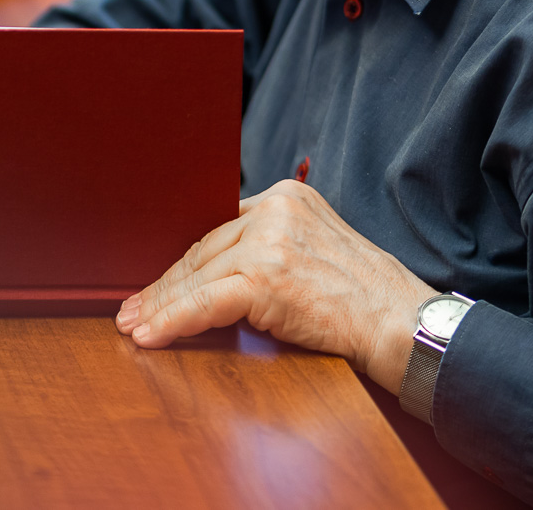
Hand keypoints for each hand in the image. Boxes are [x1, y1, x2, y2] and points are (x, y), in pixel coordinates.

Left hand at [115, 179, 434, 392]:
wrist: (398, 320)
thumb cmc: (365, 297)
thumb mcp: (318, 247)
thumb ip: (275, 245)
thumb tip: (220, 271)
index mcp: (286, 196)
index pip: (220, 228)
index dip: (186, 260)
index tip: (160, 281)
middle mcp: (274, 209)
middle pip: (203, 249)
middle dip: (165, 284)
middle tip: (134, 308)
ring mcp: (269, 241)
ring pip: (197, 275)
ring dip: (160, 305)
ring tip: (134, 326)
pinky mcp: (265, 277)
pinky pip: (205, 302)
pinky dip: (173, 321)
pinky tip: (151, 335)